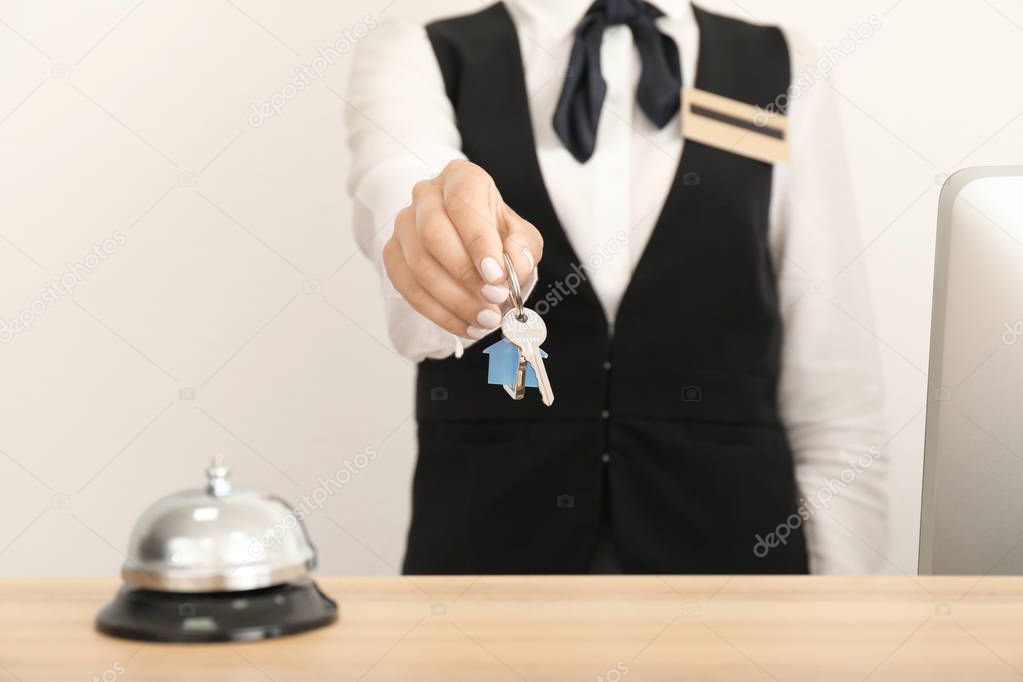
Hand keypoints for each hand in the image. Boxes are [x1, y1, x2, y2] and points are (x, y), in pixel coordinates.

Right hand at [383, 159, 542, 338]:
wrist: (469, 243)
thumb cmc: (496, 235)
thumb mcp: (521, 236)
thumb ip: (523, 249)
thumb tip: (514, 267)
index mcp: (461, 178)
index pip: (463, 202)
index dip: (478, 241)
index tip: (497, 276)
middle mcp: (426, 195)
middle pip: (433, 234)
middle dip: (465, 275)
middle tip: (495, 302)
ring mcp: (403, 224)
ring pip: (419, 266)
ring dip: (455, 301)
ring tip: (486, 320)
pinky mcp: (392, 254)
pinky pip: (408, 288)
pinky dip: (439, 313)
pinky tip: (466, 325)